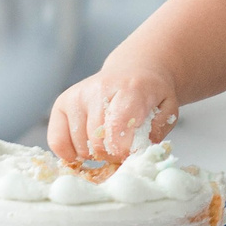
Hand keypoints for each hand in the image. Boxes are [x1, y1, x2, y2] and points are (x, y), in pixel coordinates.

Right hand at [47, 65, 177, 163]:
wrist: (134, 70)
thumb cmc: (151, 95)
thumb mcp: (167, 111)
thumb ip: (156, 132)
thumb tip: (135, 153)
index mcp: (130, 89)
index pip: (117, 130)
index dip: (124, 150)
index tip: (132, 151)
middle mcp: (98, 89)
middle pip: (98, 143)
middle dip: (112, 154)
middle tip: (123, 146)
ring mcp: (77, 96)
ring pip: (80, 146)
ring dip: (95, 153)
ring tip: (108, 139)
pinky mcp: (62, 103)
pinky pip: (58, 142)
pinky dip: (72, 153)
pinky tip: (87, 145)